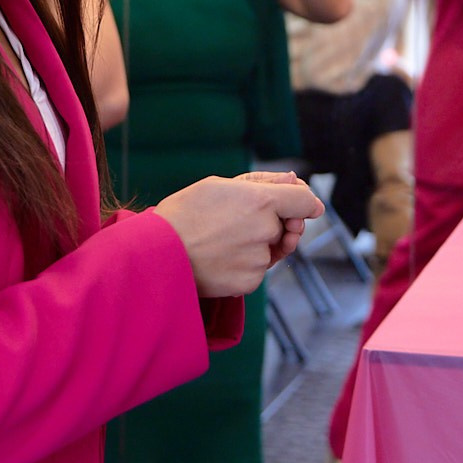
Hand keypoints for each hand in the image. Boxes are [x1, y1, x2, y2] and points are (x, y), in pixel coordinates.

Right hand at [155, 171, 322, 297]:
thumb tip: (295, 179)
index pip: (305, 201)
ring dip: (256, 245)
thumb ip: (262, 183)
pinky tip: (218, 258)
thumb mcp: (219, 185)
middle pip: (286, 226)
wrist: (155, 253)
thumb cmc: (183, 213)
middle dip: (271, 223)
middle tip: (237, 222)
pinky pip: (257, 270)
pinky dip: (244, 264)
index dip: (306, 202)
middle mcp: (265, 231)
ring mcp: (258, 260)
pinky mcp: (249, 283)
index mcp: (261, 201)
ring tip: (220, 240)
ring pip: (270, 250)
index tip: (302, 208)